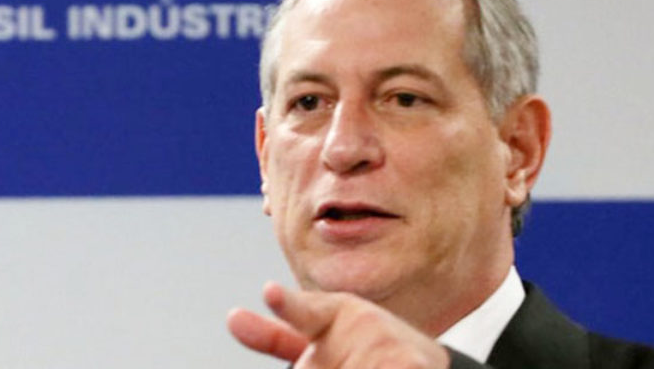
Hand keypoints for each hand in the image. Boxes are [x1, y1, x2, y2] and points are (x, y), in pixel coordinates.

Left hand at [227, 282, 449, 368]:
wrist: (422, 362)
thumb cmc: (362, 352)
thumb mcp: (321, 339)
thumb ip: (275, 336)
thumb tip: (232, 317)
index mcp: (333, 315)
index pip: (306, 311)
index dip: (288, 303)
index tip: (269, 292)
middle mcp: (363, 324)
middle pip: (318, 365)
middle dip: (336, 367)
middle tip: (352, 363)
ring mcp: (389, 344)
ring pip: (355, 368)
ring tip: (375, 364)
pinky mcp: (414, 363)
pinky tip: (386, 365)